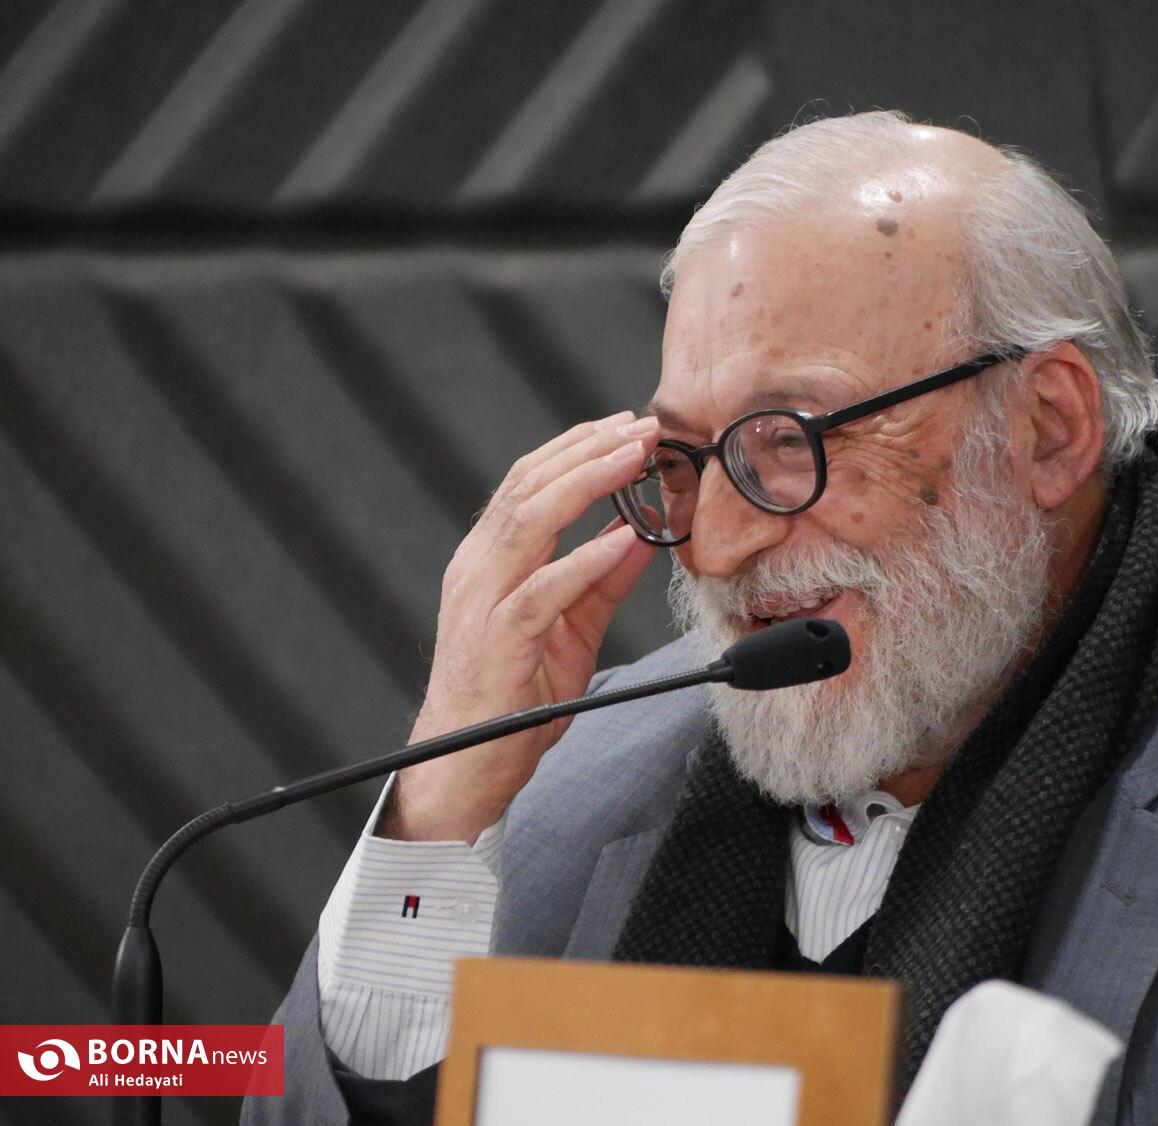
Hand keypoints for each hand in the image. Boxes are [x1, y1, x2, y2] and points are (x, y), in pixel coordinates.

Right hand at [380, 411, 659, 842]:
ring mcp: (482, 601)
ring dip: (588, 482)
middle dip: (590, 448)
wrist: (465, 768)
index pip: (528, 482)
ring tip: (636, 457)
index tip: (629, 426)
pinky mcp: (497, 640)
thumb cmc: (513, 698)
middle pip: (529, 485)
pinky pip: (543, 589)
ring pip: (530, 521)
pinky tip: (624, 537)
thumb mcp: (572, 628)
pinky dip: (585, 559)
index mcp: (488, 559)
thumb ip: (603, 578)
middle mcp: (477, 568)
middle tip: (644, 425)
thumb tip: (642, 531)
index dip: (579, 447)